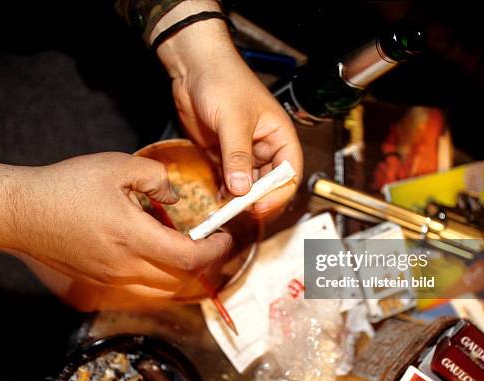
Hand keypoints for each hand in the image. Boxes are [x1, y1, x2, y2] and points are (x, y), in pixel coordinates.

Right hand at [0, 153, 231, 299]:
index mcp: (133, 237)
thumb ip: (155, 177)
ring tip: (197, 262)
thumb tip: (174, 196)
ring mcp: (110, 281)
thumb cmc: (65, 187)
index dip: (215, 251)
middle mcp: (124, 267)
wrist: (21, 213)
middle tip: (216, 248)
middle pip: (181, 283)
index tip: (225, 238)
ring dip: (187, 283)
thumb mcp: (116, 166)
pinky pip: (140, 297)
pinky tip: (164, 273)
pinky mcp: (97, 286)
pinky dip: (162, 290)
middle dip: (207, 268)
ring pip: (162, 295)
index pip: (189, 258)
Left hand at [153, 1, 302, 219]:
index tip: (260, 205)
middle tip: (240, 210)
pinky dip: (225, 189)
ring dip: (240, 197)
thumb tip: (242, 188)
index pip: (289, 172)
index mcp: (279, 135)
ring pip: (248, 184)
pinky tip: (218, 195)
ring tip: (227, 206)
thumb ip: (237, 155)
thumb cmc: (223, 80)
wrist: (194, 67)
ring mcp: (243, 152)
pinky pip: (228, 179)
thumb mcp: (233, 119)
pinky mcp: (223, 154)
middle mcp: (264, 146)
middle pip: (269, 183)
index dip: (279, 192)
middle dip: (257, 198)